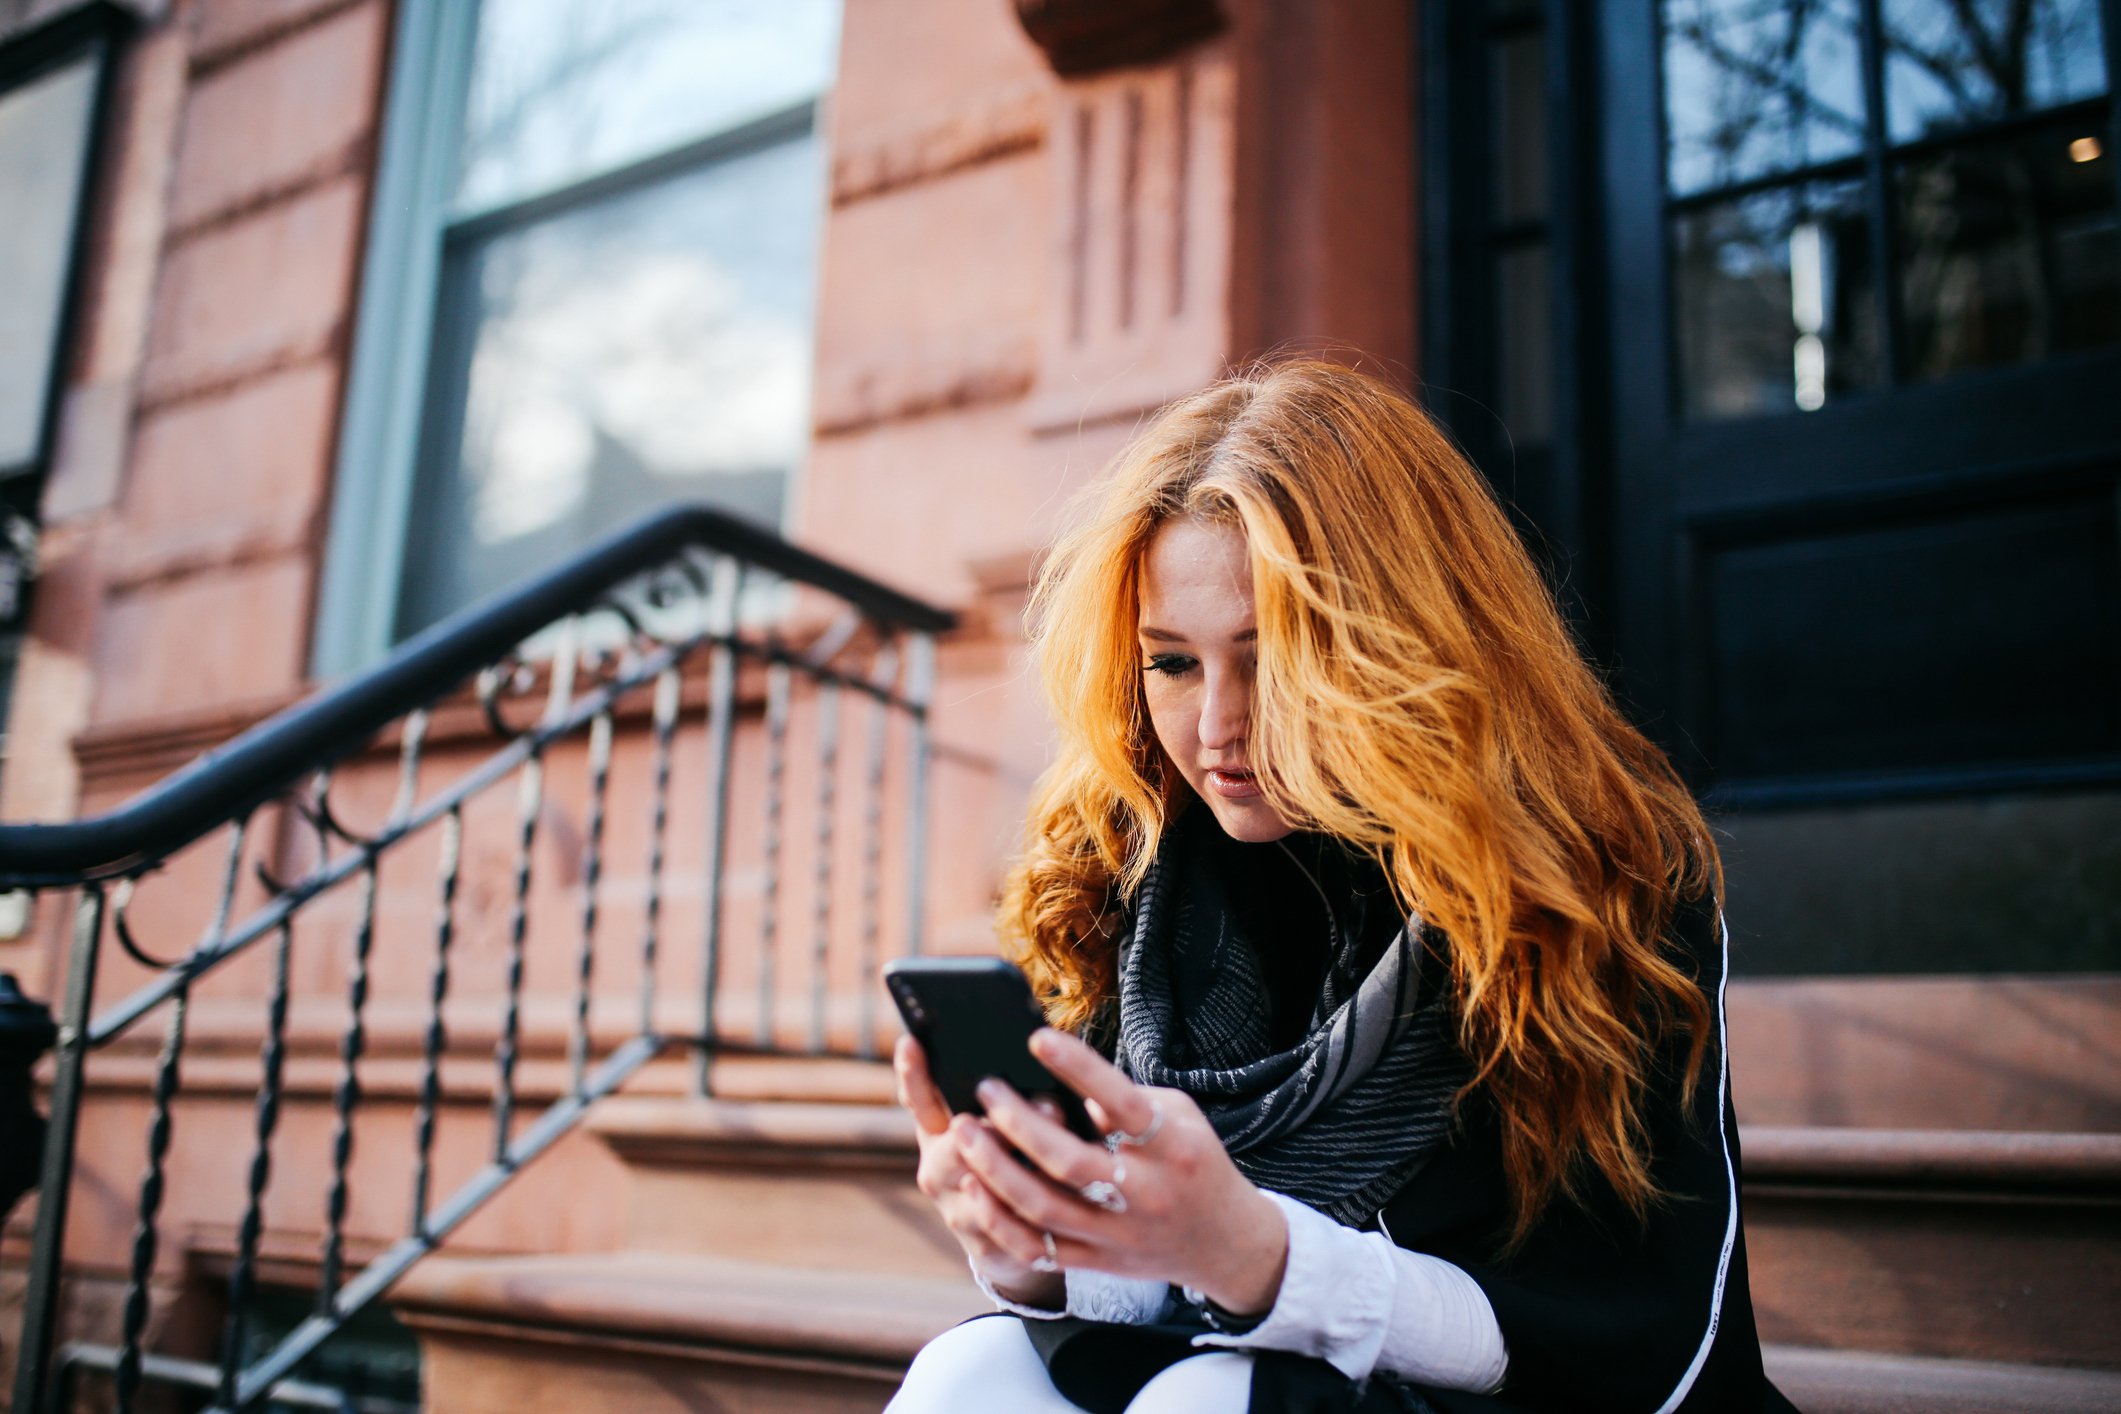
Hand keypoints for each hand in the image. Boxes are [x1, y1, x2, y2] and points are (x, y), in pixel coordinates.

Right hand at [894, 1035, 1064, 1308]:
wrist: (1013, 1234)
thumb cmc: (1011, 1155)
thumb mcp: (997, 1120)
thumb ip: (1002, 1094)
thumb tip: (1035, 1048)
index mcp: (936, 1134)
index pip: (919, 1100)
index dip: (913, 1074)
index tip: (913, 1042)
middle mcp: (938, 1172)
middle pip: (954, 1148)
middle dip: (997, 1128)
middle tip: (1044, 1105)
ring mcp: (958, 1212)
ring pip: (982, 1191)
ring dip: (1019, 1169)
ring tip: (1055, 1149)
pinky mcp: (985, 1246)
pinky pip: (1006, 1233)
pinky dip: (1030, 1212)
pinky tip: (1055, 1197)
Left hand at [958, 1028, 1288, 1315]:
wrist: (1226, 1243)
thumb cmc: (1194, 1161)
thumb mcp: (1180, 1117)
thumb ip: (1125, 1100)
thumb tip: (1061, 1079)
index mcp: (1171, 1146)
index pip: (1120, 1101)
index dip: (1079, 1068)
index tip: (1037, 1039)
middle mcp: (1145, 1193)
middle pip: (1069, 1162)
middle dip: (1018, 1123)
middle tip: (985, 1090)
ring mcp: (1118, 1233)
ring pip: (1043, 1208)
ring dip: (994, 1170)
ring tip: (962, 1133)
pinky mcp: (1098, 1262)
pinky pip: (1038, 1249)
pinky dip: (1000, 1221)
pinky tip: (974, 1189)